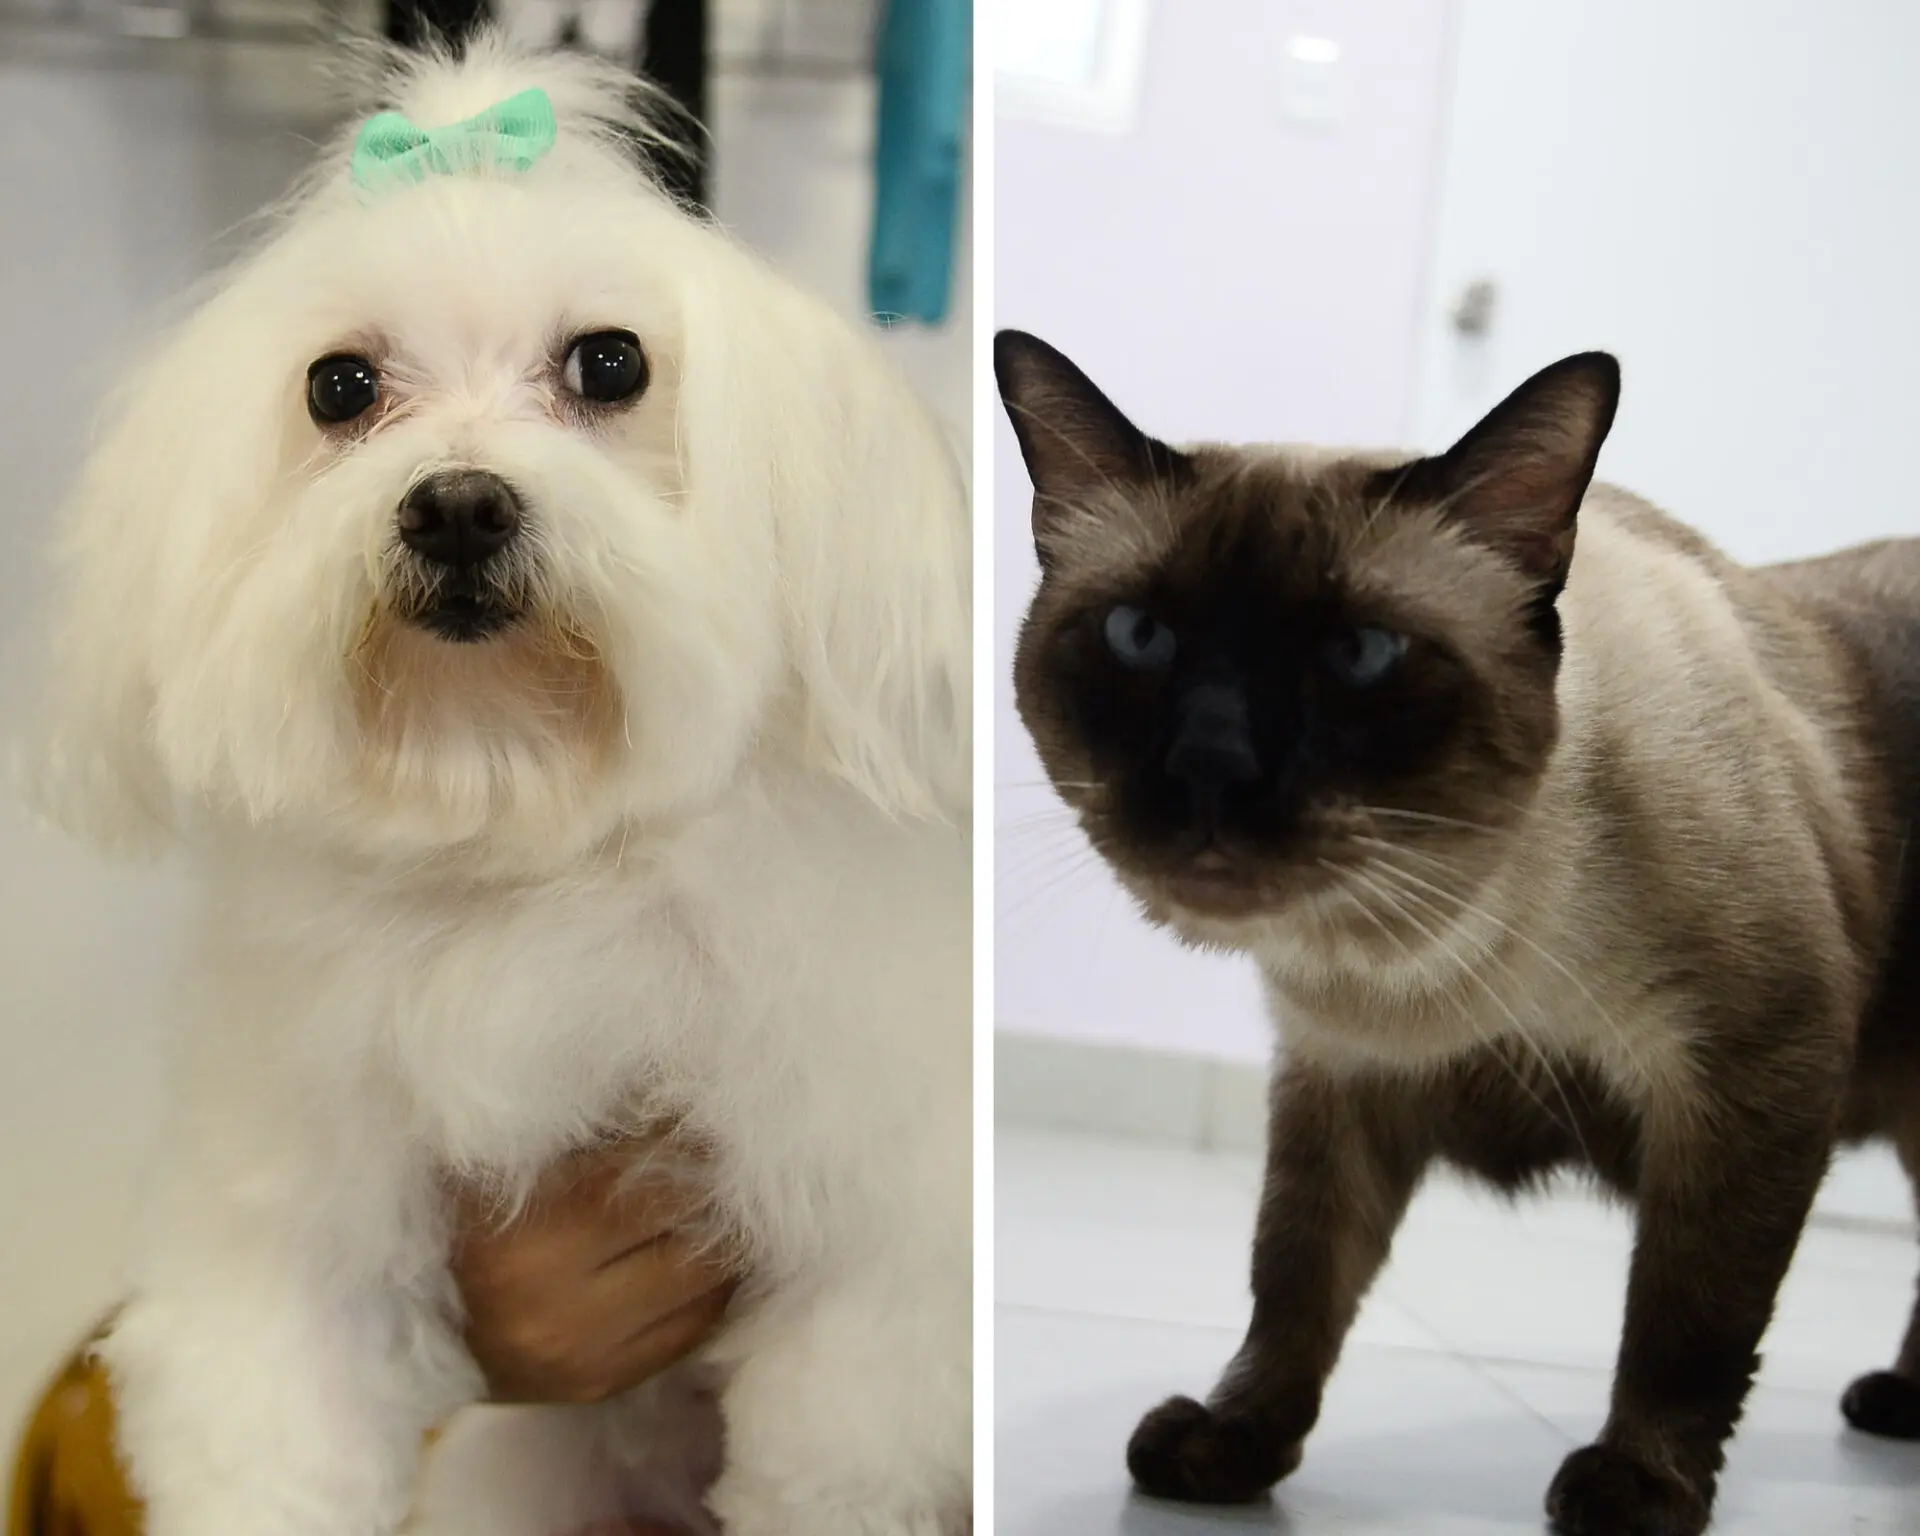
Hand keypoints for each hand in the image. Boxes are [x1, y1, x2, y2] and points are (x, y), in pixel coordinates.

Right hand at [452, 1137, 738, 1403]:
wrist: (424, 1328)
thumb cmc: (469, 1225)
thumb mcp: (505, 1167)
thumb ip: (584, 1132)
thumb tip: (673, 1099)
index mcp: (522, 1233)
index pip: (644, 1178)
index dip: (687, 1143)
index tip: (701, 1119)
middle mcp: (550, 1302)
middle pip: (686, 1229)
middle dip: (714, 1189)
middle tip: (723, 1161)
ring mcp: (580, 1353)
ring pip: (703, 1283)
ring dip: (725, 1237)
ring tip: (720, 1205)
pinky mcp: (601, 1385)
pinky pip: (693, 1328)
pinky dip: (711, 1286)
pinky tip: (704, 1256)